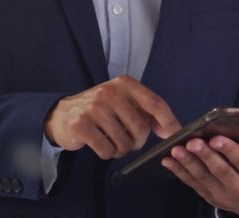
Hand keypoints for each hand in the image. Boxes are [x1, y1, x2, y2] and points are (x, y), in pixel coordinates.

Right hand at [44, 75, 180, 159]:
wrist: (63, 115)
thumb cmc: (99, 110)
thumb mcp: (123, 102)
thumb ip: (147, 112)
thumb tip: (171, 130)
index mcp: (124, 84)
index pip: (154, 103)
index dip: (168, 121)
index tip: (174, 135)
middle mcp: (110, 92)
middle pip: (140, 128)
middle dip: (137, 142)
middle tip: (127, 140)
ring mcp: (95, 107)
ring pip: (124, 143)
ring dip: (120, 149)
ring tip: (109, 140)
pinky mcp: (82, 124)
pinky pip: (107, 150)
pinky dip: (106, 153)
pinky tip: (98, 143)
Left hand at [161, 129, 238, 216]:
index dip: (230, 152)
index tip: (216, 138)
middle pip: (221, 171)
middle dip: (206, 156)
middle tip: (193, 141)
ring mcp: (221, 193)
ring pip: (203, 178)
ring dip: (188, 163)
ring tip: (177, 149)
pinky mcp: (207, 195)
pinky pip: (191, 183)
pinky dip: (179, 172)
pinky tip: (169, 160)